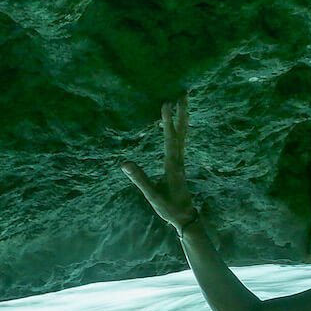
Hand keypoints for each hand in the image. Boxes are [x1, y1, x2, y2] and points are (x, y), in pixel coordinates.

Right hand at [121, 92, 196, 228]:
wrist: (186, 217)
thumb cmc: (169, 208)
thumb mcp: (152, 196)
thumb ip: (140, 179)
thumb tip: (124, 163)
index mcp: (172, 165)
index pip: (170, 139)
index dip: (167, 121)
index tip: (166, 104)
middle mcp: (179, 159)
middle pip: (182, 131)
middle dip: (182, 112)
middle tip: (184, 93)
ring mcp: (181, 160)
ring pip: (184, 134)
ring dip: (183, 116)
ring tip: (183, 100)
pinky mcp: (179, 163)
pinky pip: (181, 140)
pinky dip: (181, 127)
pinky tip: (179, 122)